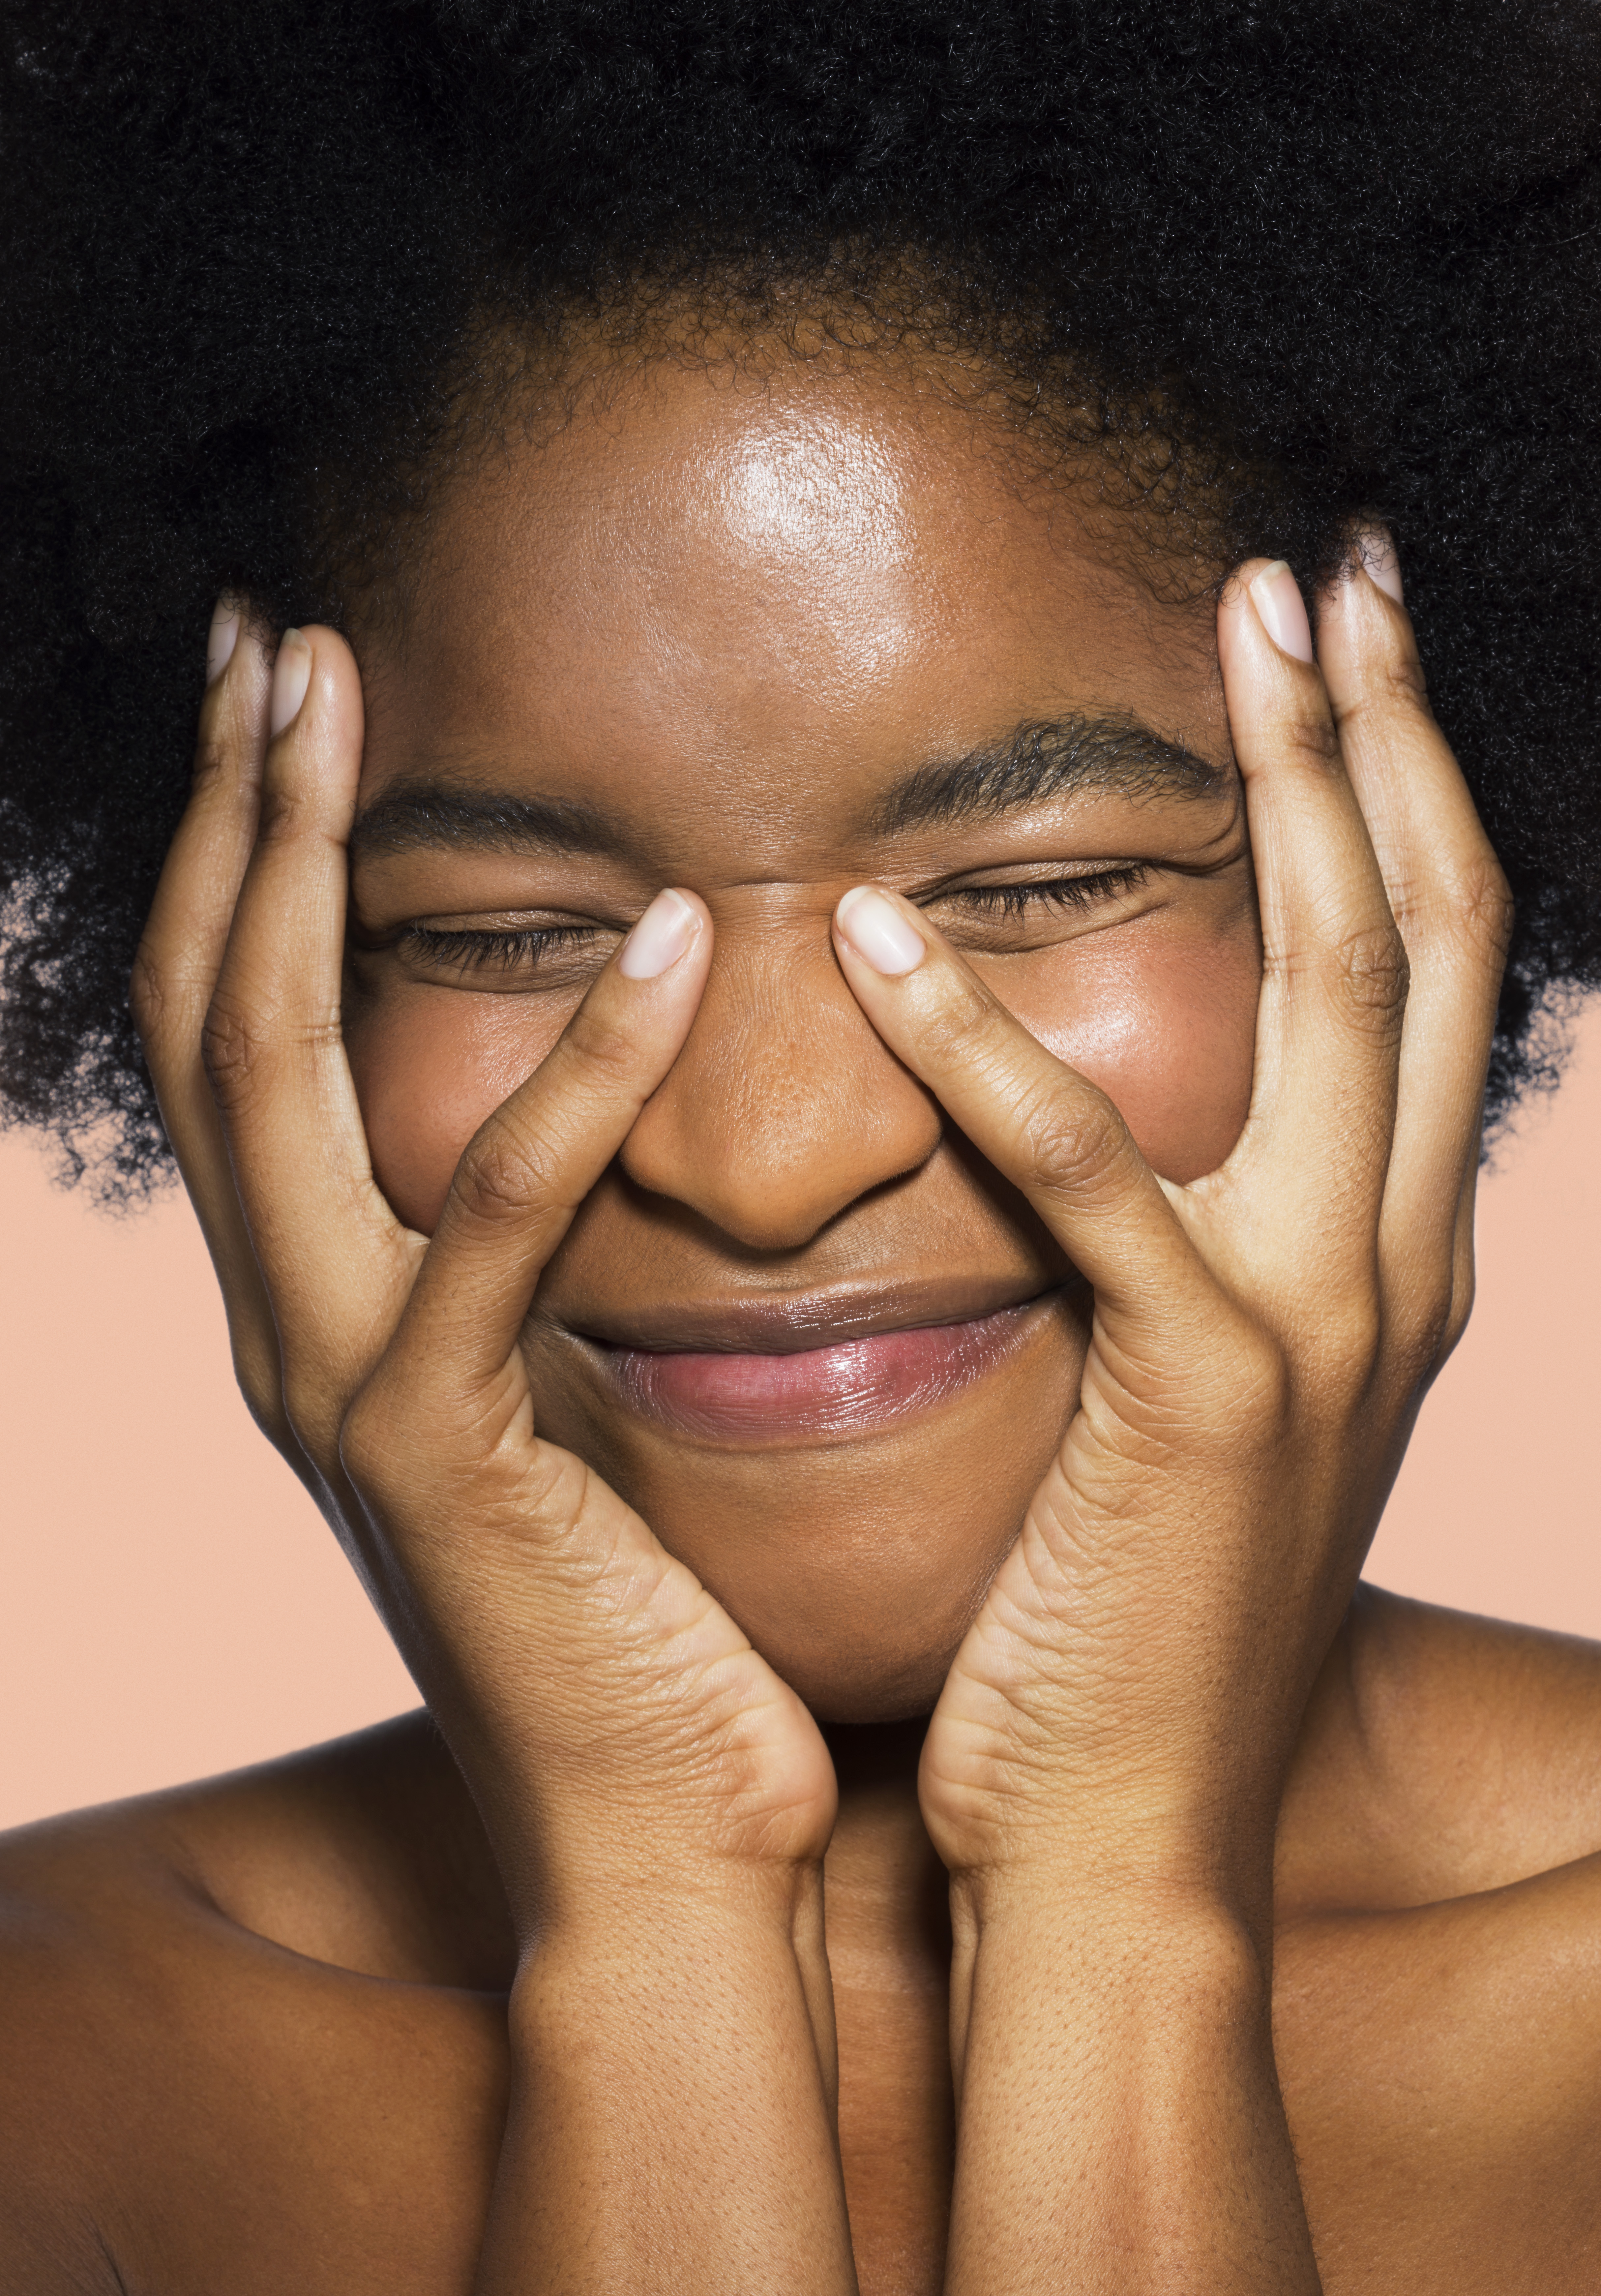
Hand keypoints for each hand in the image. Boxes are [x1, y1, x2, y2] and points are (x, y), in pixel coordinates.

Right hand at [132, 617, 836, 1934]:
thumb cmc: (642, 1606)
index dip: (231, 863)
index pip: (233, 1039)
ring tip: (342, 703)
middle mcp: (288, 1330)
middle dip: (224, 819)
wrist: (665, 1831)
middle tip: (269, 637)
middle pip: (208, 1020)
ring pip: (276, 1085)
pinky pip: (494, 1220)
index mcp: (320, 1306)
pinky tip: (663, 938)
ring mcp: (340, 1391)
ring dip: (297, 879)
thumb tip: (599, 1091)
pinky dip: (576, 1073)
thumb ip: (539, 1257)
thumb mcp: (560, 1391)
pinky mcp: (438, 1454)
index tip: (277, 702)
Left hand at [831, 549, 1510, 1911]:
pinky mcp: (1199, 1389)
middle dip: (1383, 732)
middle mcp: (1394, 1261)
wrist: (1125, 1834)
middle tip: (1316, 562)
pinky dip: (985, 1038)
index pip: (1431, 967)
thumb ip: (1196, 1245)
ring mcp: (1321, 1321)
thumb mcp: (1202, 1391)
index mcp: (1392, 1255)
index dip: (1403, 791)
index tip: (1344, 644)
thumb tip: (1133, 1113)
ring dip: (1285, 790)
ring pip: (1329, 991)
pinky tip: (878, 930)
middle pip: (1424, 929)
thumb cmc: (1135, 1606)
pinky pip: (1091, 1164)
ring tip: (1218, 630)